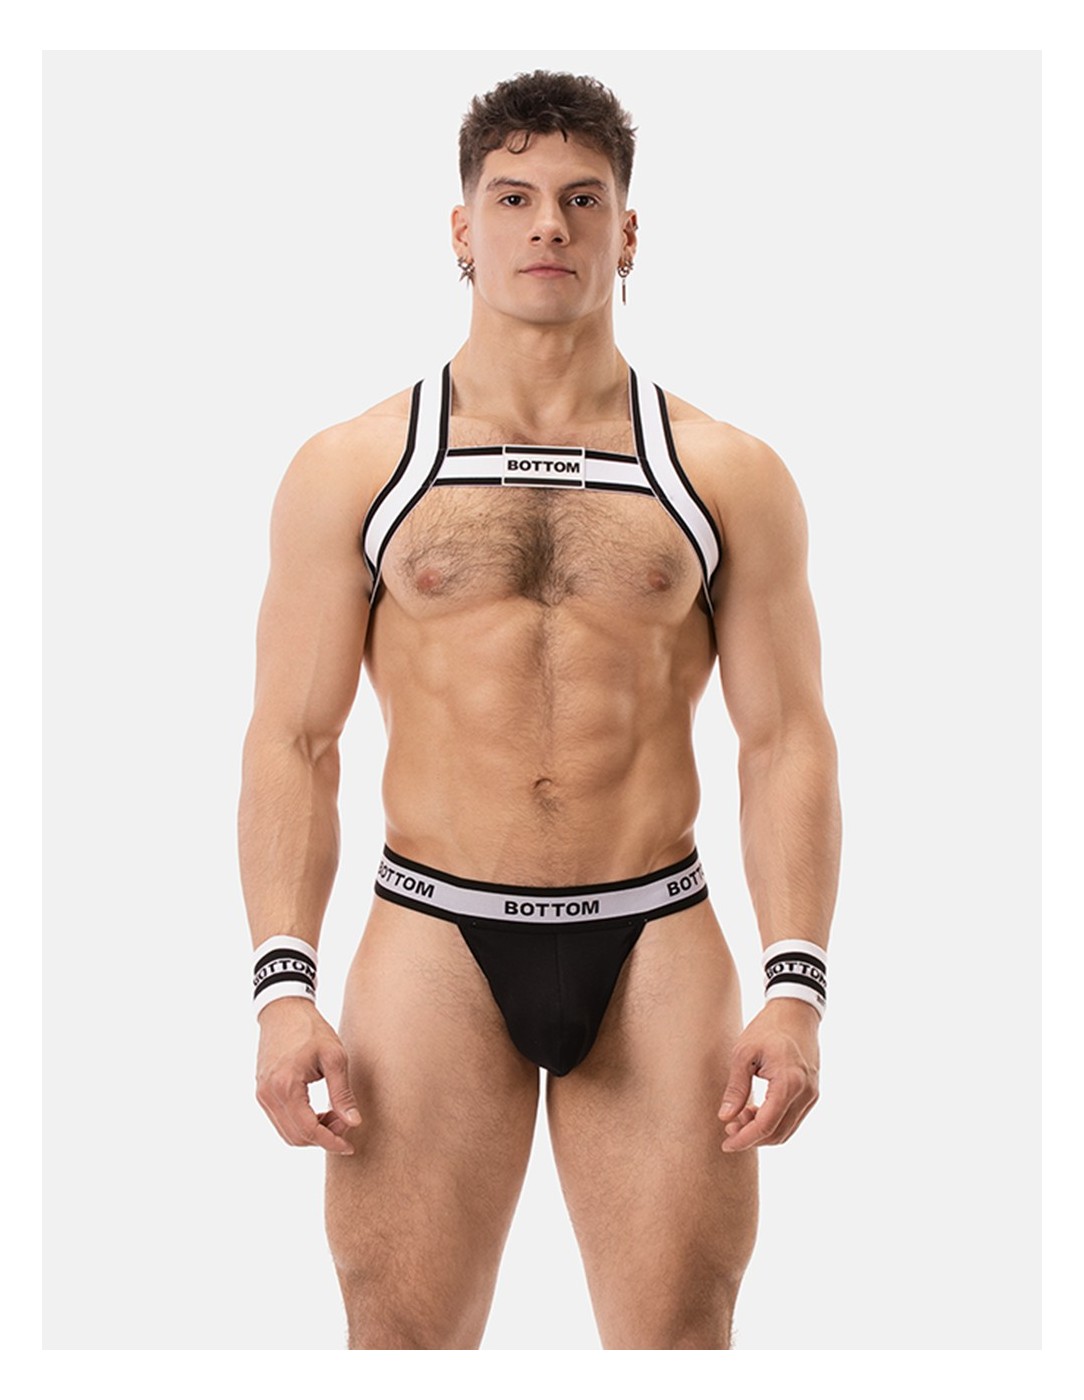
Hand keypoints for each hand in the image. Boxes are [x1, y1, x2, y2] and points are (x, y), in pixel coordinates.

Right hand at [255, 998, 361, 1154]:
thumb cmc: (311, 1029)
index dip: (331, 1142)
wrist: (283, 1010)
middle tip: (346, 1122)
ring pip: (287, 1133)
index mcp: (286, 1086)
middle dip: (324, 1137)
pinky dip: (301, 1124)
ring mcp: (262, 1095)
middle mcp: (268, 1095)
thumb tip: (354, 1123)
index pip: (308, 1130)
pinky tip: (319, 1112)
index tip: (350, 1146)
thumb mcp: (334, 1057)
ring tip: (335, 1116)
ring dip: (312, 1133)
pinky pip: (281, 1121)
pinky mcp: (262, 1092)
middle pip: (296, 1136)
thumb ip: (342, 1093)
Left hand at [717, 999, 819, 1151]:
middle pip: (778, 1133)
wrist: (796, 1011)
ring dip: (762, 1131)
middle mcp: (806, 1093)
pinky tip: (755, 1110)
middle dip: (751, 1136)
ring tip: (740, 1117)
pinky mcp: (812, 1092)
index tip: (726, 1144)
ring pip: (787, 1130)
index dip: (745, 1139)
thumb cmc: (768, 1028)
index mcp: (789, 1082)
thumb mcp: (743, 1053)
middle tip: (729, 1127)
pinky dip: (773, 1122)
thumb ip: (736, 1088)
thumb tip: (725, 1118)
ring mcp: (812, 1094)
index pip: (766, 1125)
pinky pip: (793, 1118)